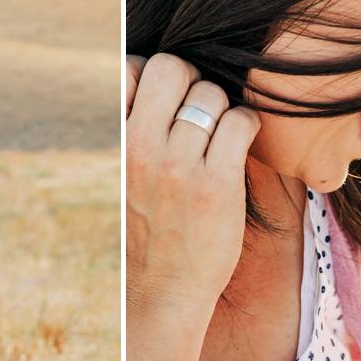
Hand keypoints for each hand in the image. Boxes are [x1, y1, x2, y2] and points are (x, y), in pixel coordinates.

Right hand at [126, 53, 259, 360]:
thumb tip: (146, 75)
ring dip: (222, 107)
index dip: (152, 74)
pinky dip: (246, 125)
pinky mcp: (216, 185)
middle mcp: (140, 148)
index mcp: (114, 143)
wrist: (160, 293)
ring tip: (220, 136)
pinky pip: (240, 121)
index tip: (167, 98)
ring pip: (211, 93)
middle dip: (191, 78)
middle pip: (172, 67)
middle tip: (200, 107)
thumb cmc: (144, 229)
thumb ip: (131, 130)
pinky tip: (239, 145)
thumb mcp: (120, 175)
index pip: (129, 69)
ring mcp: (178, 166)